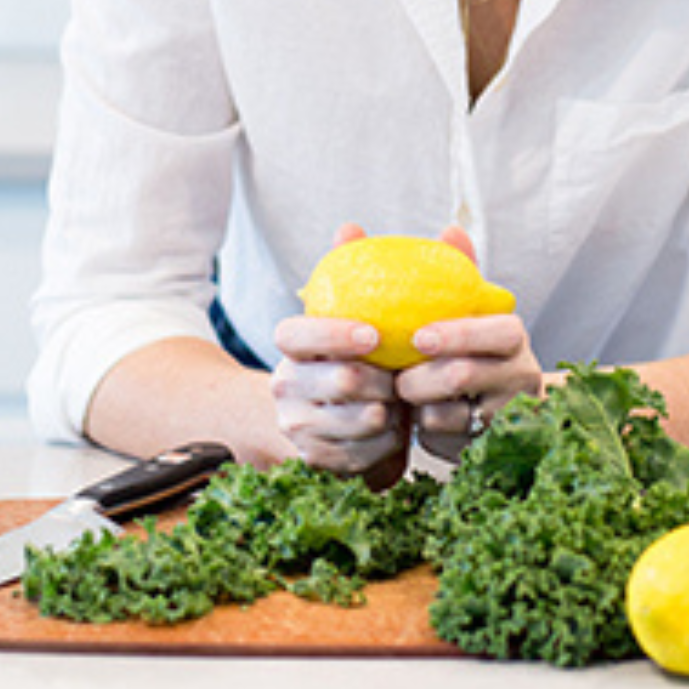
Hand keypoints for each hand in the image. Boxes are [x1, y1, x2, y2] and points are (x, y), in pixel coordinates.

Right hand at [270, 222, 410, 485]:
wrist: (323, 423)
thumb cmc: (350, 359)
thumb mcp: (351, 316)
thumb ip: (356, 269)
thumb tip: (350, 225)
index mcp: (291, 345)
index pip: (297, 333)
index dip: (334, 333)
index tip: (374, 334)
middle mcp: (285, 384)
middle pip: (340, 380)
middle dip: (383, 379)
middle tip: (403, 375)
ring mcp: (297, 426)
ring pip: (359, 420)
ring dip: (391, 411)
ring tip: (400, 401)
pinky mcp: (315, 463)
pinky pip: (365, 455)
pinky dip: (387, 444)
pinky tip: (392, 431)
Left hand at [392, 225, 543, 461]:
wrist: (481, 408)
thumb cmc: (459, 348)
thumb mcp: (453, 310)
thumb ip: (441, 271)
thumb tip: (430, 228)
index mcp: (511, 335)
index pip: (497, 331)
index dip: (458, 334)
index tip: (419, 338)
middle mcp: (521, 373)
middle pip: (467, 374)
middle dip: (422, 377)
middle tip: (397, 378)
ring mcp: (509, 414)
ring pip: (454, 413)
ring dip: (420, 407)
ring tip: (406, 398)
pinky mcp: (492, 448)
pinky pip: (448, 442)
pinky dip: (426, 432)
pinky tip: (417, 422)